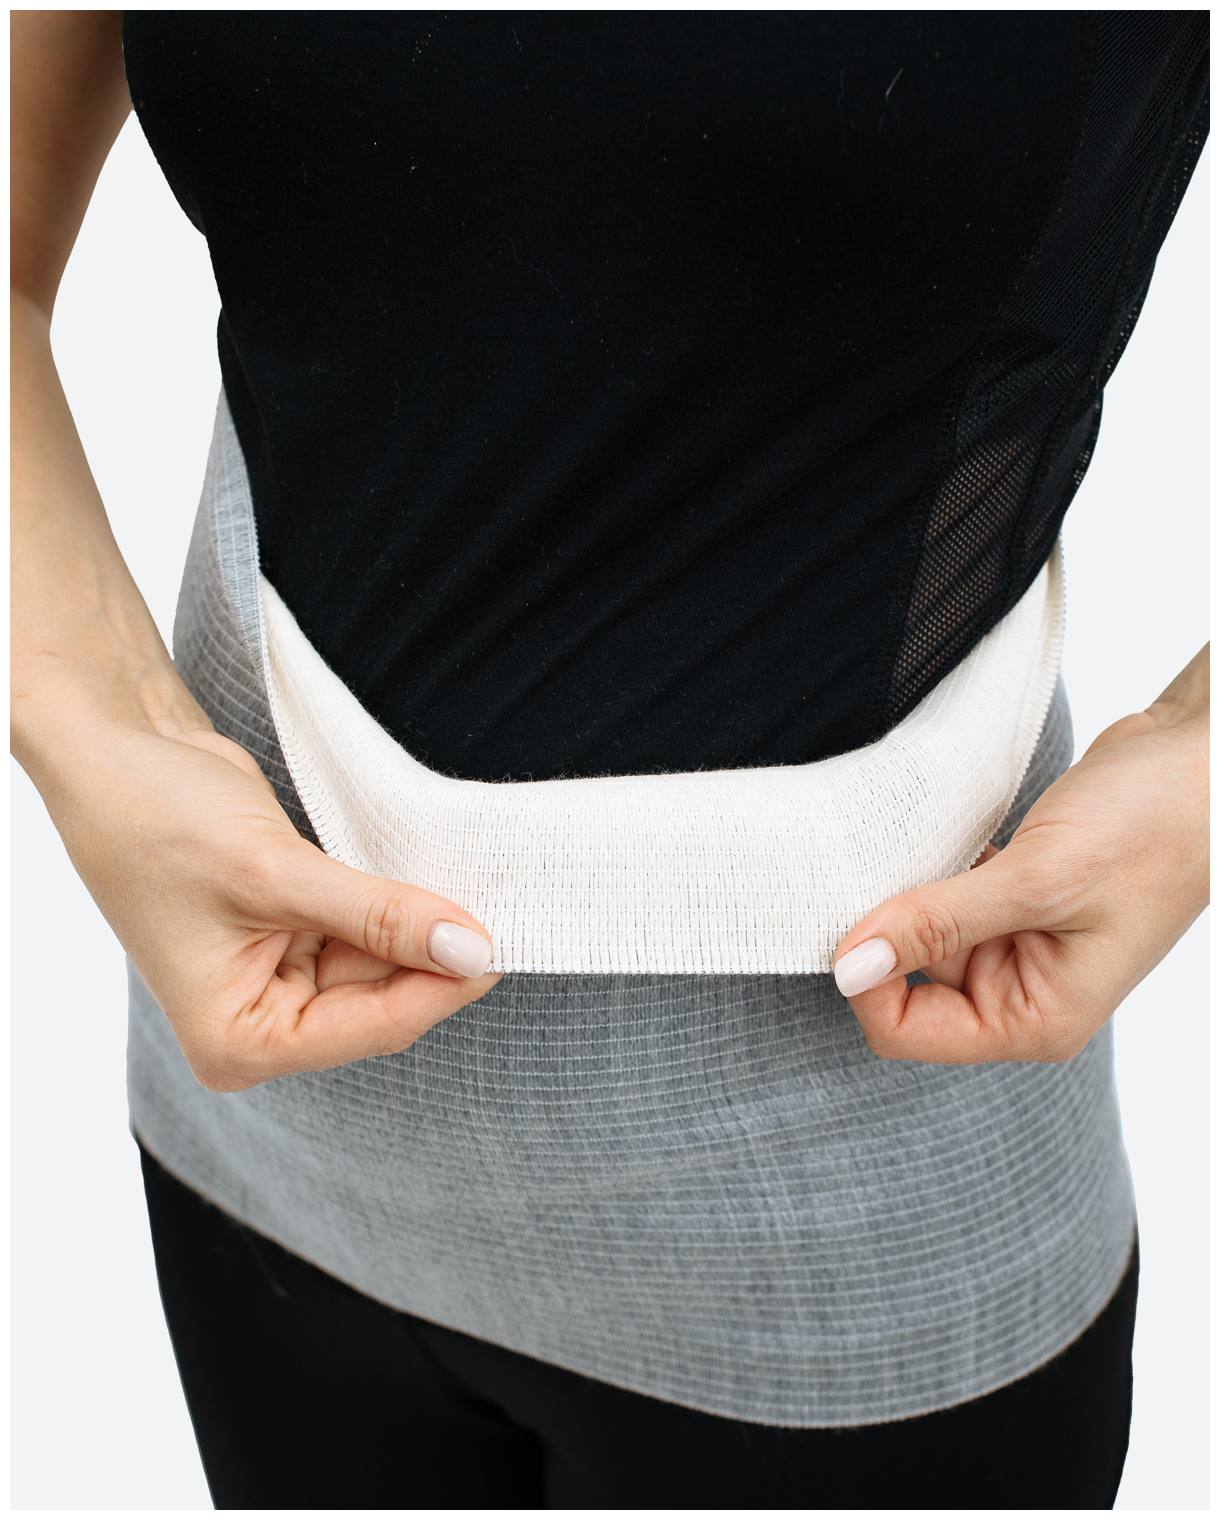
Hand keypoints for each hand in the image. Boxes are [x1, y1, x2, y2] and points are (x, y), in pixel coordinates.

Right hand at [40, 714, 500, 1092]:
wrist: (121, 754)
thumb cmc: (158, 820)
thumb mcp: (276, 872)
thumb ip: (378, 914)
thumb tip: (468, 946)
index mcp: (239, 1040)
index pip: (373, 1028)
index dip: (442, 985)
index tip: (501, 942)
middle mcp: (261, 1023)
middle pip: (386, 1001)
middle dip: (436, 954)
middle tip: (502, 904)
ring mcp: (280, 980)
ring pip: (386, 965)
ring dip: (422, 926)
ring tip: (465, 878)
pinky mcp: (297, 935)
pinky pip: (369, 931)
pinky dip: (399, 904)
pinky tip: (429, 875)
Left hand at [833, 646, 1209, 1063]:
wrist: (1203, 760)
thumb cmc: (1154, 826)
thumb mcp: (1037, 879)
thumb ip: (938, 923)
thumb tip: (848, 965)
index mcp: (1035, 1018)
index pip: (905, 1032)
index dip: (867, 980)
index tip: (853, 914)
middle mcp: (1021, 992)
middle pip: (902, 983)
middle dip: (886, 927)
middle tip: (887, 863)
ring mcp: (1014, 943)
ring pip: (917, 933)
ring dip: (907, 891)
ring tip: (933, 844)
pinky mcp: (1009, 896)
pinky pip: (940, 894)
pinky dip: (929, 866)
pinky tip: (948, 833)